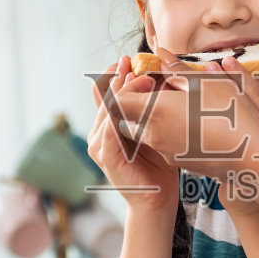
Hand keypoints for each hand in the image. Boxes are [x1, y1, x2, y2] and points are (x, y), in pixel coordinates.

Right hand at [88, 56, 178, 211]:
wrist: (158, 199)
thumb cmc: (159, 164)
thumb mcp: (154, 128)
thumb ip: (149, 107)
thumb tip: (159, 77)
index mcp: (108, 124)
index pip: (105, 91)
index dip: (115, 72)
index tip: (129, 58)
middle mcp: (99, 132)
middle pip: (103, 96)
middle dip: (119, 76)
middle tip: (132, 61)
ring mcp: (99, 145)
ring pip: (106, 110)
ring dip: (122, 92)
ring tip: (139, 77)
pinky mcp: (106, 158)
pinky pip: (110, 131)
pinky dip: (119, 114)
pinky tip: (130, 102)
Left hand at [106, 50, 258, 186]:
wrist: (254, 158)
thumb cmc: (233, 116)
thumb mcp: (208, 83)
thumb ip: (178, 68)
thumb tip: (161, 54)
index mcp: (155, 112)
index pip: (117, 100)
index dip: (128, 86)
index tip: (150, 78)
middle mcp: (153, 135)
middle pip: (126, 118)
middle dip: (137, 101)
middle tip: (161, 88)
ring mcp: (165, 151)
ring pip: (143, 131)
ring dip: (152, 115)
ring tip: (179, 102)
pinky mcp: (177, 162)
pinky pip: (161, 144)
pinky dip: (165, 130)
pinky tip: (191, 121)